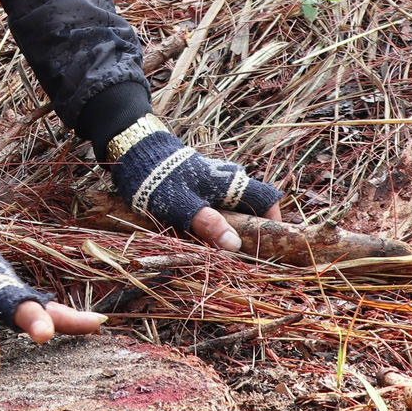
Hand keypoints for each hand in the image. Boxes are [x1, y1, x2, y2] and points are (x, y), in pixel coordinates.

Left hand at [105, 115, 282, 251]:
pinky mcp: (200, 186)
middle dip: (249, 233)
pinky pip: (216, 208)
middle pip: (251, 209)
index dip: (275, 222)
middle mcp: (228, 181)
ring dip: (229, 230)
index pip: (268, 199)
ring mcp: (214, 183)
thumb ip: (210, 225)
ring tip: (218, 252)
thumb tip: (236, 246)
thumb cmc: (161, 179)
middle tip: (239, 257)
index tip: (270, 245)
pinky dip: (214, 223)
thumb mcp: (184, 206)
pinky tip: (201, 237)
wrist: (136, 153)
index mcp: (232, 183)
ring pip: (232, 210)